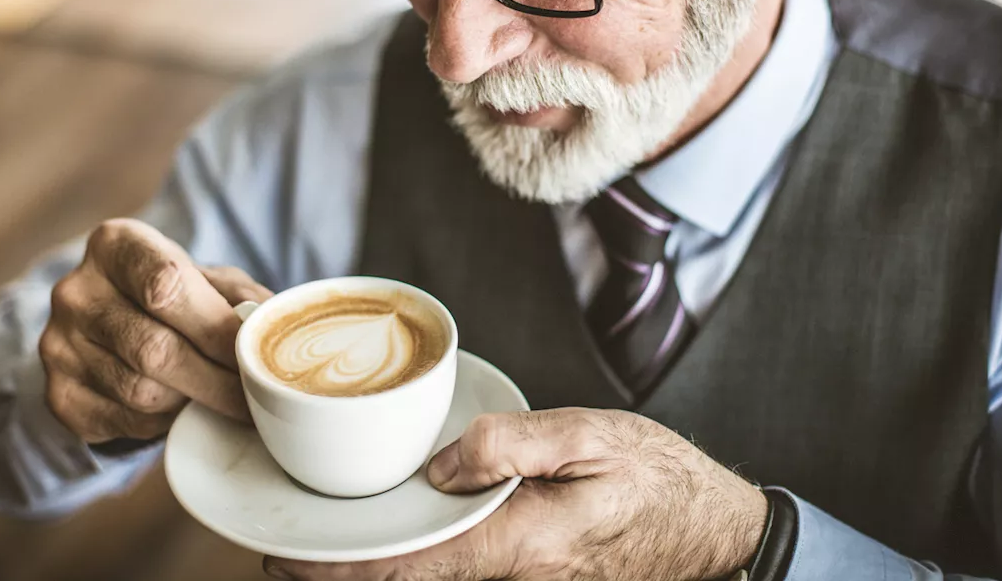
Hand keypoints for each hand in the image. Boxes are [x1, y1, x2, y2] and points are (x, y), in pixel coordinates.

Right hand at [38, 217, 271, 443]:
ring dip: (192, 401)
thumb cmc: (173, 291)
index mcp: (114, 245)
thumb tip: (269, 327)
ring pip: (142, 392)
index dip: (217, 328)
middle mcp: (76, 292)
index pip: (165, 285)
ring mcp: (58, 344)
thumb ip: (239, 296)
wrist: (108, 319)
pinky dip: (163, 421)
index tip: (252, 354)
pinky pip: (124, 420)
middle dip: (216, 380)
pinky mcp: (58, 394)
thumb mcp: (206, 277)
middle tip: (255, 397)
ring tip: (218, 396)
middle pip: (155, 349)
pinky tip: (180, 406)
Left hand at [264, 408, 766, 580]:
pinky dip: (419, 565)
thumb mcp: (592, 435)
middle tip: (285, 550)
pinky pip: (463, 575)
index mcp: (521, 543)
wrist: (716, 531)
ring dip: (378, 571)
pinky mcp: (535, 575)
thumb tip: (443, 462)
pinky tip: (397, 542)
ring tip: (324, 546)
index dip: (344, 567)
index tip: (292, 554)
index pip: (412, 566)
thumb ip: (514, 445)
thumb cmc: (658, 477)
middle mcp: (517, 576)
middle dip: (345, 575)